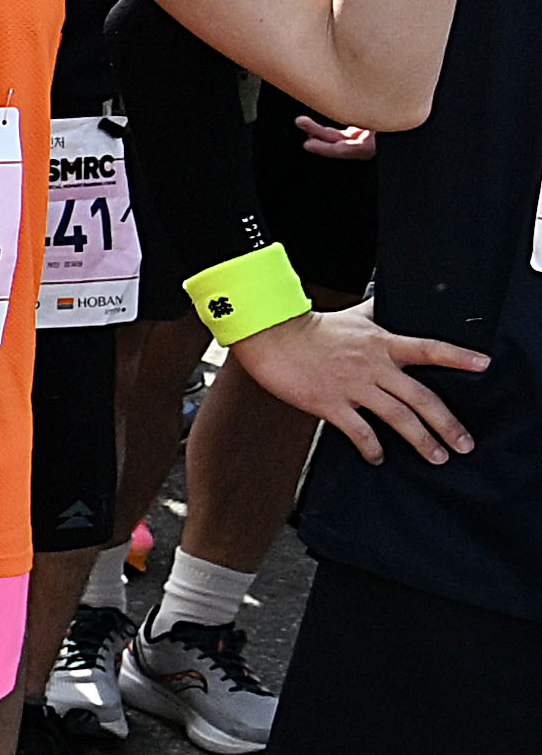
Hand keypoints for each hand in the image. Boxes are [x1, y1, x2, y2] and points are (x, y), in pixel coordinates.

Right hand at [234, 302, 490, 462]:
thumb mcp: (353, 316)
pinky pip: (359, 431)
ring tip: (437, 457)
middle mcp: (374, 366)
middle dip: (446, 424)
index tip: (483, 365)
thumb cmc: (310, 327)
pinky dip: (373, 448)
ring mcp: (353, 386)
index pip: (429, 349)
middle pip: (421, 397)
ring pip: (398, 417)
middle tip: (464, 443)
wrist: (270, 336)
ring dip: (421, 440)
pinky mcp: (330, 404)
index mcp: (382, 344)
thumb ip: (377, 312)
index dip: (458, 356)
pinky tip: (379, 458)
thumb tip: (390, 297)